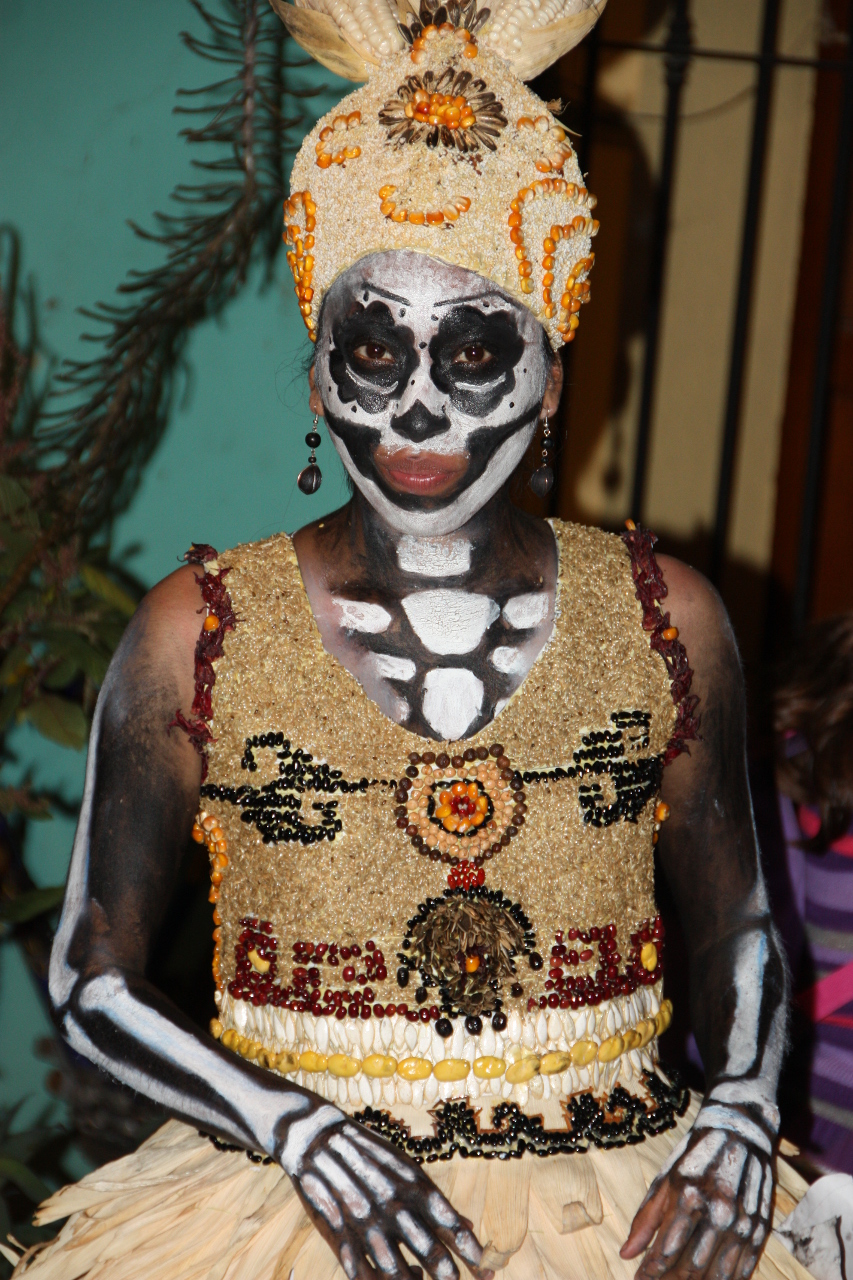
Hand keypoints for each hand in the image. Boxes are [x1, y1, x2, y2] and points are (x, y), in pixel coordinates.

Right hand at [277, 1104, 492, 1278]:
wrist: (317, 1140)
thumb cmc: (370, 1153)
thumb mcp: (406, 1168)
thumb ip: (434, 1201)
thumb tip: (467, 1227)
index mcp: (413, 1184)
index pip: (450, 1224)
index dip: (470, 1251)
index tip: (488, 1272)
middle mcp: (394, 1205)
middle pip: (429, 1252)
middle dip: (449, 1277)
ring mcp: (366, 1223)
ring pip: (398, 1272)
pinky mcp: (341, 1236)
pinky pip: (364, 1274)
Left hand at [620, 1110, 773, 1279]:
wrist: (740, 1131)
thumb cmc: (695, 1155)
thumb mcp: (665, 1179)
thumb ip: (646, 1219)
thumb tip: (626, 1254)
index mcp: (689, 1197)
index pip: (666, 1252)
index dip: (649, 1273)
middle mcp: (718, 1214)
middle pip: (691, 1269)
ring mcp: (742, 1224)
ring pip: (718, 1276)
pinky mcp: (759, 1229)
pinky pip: (742, 1270)